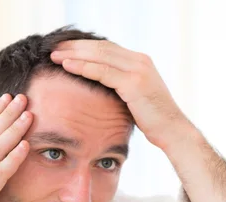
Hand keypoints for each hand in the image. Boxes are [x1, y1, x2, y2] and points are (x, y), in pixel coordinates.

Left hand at [51, 40, 188, 149]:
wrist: (172, 131)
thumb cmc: (153, 121)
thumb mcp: (135, 99)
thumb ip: (121, 88)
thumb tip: (102, 91)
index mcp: (138, 62)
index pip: (106, 48)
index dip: (83, 47)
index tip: (64, 50)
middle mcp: (139, 60)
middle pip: (100, 47)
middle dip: (75, 47)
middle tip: (53, 48)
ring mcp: (137, 70)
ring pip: (99, 56)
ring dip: (74, 54)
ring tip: (54, 56)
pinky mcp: (134, 83)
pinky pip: (103, 72)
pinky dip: (83, 67)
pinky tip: (67, 66)